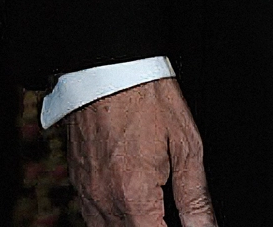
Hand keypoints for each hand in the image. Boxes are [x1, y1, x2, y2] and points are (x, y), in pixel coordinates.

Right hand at [66, 78, 215, 225]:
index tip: (183, 222)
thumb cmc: (144, 94)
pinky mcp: (76, 176)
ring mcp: (86, 189)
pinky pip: (91, 215)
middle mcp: (104, 198)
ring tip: (151, 211)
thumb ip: (196, 198)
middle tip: (169, 213)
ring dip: (131, 225)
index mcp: (133, 195)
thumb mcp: (185, 145)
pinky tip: (128, 205)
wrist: (104, 62)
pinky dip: (111, 218)